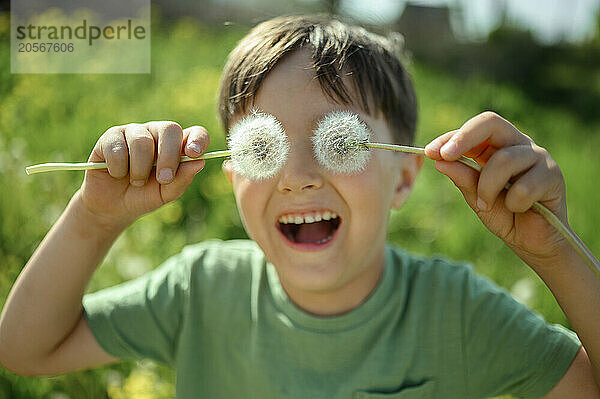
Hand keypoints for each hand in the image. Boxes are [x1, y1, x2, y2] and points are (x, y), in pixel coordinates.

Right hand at [78, 121, 208, 230]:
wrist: (112, 207)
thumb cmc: (143, 197)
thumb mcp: (166, 194)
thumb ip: (182, 179)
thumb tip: (199, 162)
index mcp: (176, 147)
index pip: (195, 133)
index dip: (198, 139)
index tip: (194, 154)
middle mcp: (157, 134)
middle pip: (170, 129)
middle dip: (169, 156)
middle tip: (164, 179)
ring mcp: (134, 132)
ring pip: (142, 141)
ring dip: (140, 169)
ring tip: (137, 182)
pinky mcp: (111, 137)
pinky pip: (117, 148)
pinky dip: (118, 168)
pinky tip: (116, 174)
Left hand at [424, 111, 569, 264]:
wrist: (534, 243)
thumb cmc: (505, 216)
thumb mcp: (477, 198)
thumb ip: (463, 179)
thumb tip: (440, 162)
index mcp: (496, 147)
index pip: (473, 130)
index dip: (450, 138)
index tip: (429, 152)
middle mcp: (517, 145)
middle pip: (491, 123)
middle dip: (464, 138)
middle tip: (445, 156)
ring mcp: (538, 157)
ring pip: (504, 159)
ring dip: (487, 187)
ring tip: (486, 205)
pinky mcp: (553, 175)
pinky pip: (524, 186)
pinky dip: (514, 203)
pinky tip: (519, 210)